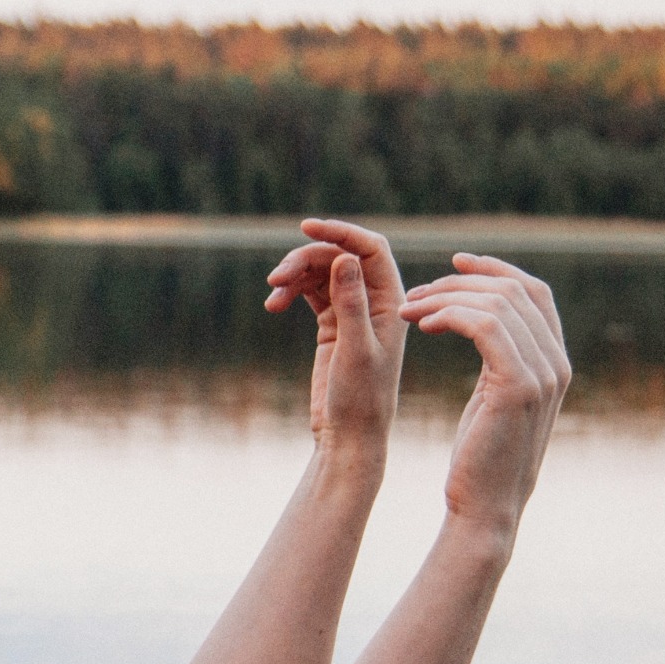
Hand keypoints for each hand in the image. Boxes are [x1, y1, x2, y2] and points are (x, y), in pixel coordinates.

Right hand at [265, 219, 407, 463]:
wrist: (350, 436)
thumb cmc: (361, 398)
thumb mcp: (356, 349)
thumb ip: (350, 302)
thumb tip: (343, 257)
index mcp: (393, 301)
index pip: (370, 249)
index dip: (341, 232)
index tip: (305, 227)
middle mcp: (376, 301)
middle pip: (338, 257)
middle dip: (305, 259)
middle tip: (275, 278)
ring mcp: (352, 312)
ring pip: (321, 273)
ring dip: (293, 276)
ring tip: (271, 295)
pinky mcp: (332, 325)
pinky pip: (310, 293)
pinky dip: (290, 292)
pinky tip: (273, 306)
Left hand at [399, 255, 571, 533]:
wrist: (485, 507)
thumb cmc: (480, 458)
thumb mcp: (495, 399)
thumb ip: (502, 361)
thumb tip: (487, 330)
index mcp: (554, 361)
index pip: (534, 292)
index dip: (496, 268)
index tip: (455, 262)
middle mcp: (557, 362)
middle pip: (515, 290)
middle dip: (461, 281)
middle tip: (415, 293)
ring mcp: (543, 373)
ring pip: (498, 303)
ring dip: (446, 298)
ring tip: (408, 311)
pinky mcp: (518, 386)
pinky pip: (487, 326)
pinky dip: (452, 315)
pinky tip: (423, 325)